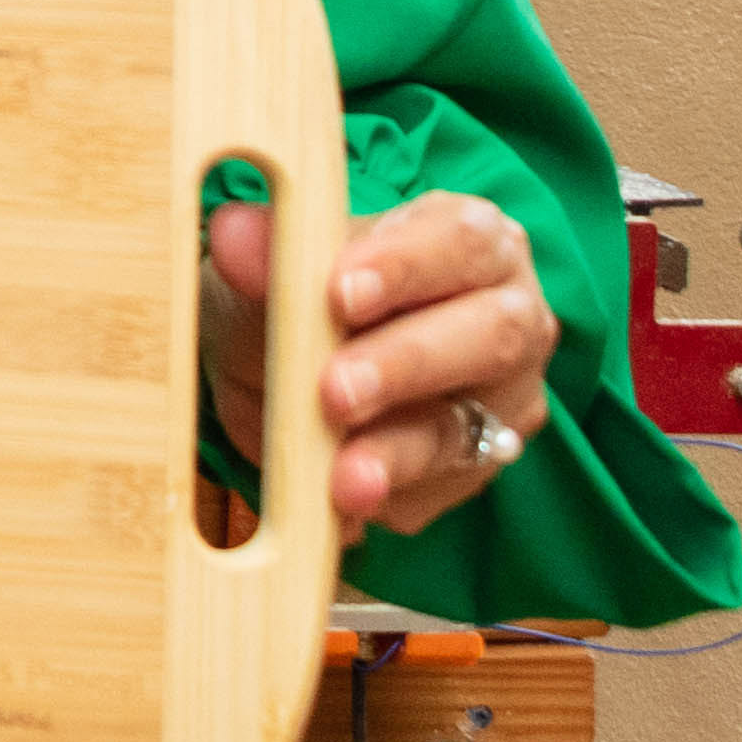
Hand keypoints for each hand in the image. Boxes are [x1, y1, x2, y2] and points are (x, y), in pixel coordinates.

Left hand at [202, 190, 554, 542]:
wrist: (274, 363)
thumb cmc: (293, 295)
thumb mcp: (267, 269)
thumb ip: (261, 253)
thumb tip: (233, 234)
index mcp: (468, 239)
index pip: (461, 240)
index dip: (406, 266)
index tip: (339, 294)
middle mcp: (507, 315)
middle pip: (489, 336)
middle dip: (406, 365)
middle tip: (335, 391)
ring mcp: (502, 397)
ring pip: (463, 429)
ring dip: (395, 454)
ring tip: (340, 478)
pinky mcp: (476, 467)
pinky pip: (437, 493)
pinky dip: (384, 500)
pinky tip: (340, 506)